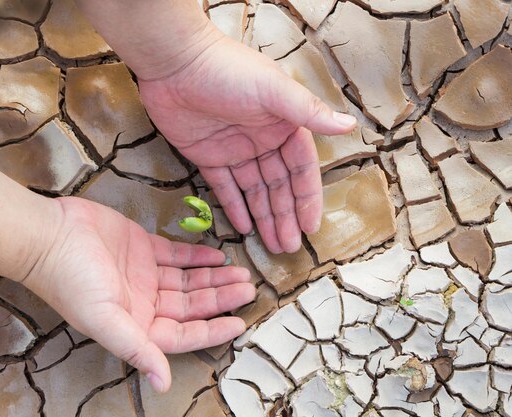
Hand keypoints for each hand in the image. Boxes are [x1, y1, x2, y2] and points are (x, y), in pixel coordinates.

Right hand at [21, 197, 254, 392]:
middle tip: (250, 289)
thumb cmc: (72, 280)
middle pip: (191, 305)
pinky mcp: (142, 247)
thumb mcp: (103, 320)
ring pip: (188, 280)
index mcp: (136, 325)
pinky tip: (217, 256)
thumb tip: (162, 386)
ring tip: (241, 273)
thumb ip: (137, 350)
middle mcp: (144, 303)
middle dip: (221, 299)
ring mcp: (144, 274)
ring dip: (214, 278)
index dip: (212, 331)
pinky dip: (197, 257)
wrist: (49, 235)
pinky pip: (176, 255)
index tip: (241, 323)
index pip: (183, 334)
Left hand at [138, 33, 356, 253]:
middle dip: (285, 216)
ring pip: (254, 191)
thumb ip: (308, 112)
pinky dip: (234, 207)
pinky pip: (225, 187)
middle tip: (289, 248)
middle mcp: (263, 140)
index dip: (307, 198)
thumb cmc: (227, 71)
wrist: (175, 62)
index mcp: (283, 124)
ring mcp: (235, 150)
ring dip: (264, 217)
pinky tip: (245, 228)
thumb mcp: (273, 90)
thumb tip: (350, 126)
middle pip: (278, 185)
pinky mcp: (208, 156)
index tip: (311, 228)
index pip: (301, 169)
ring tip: (273, 246)